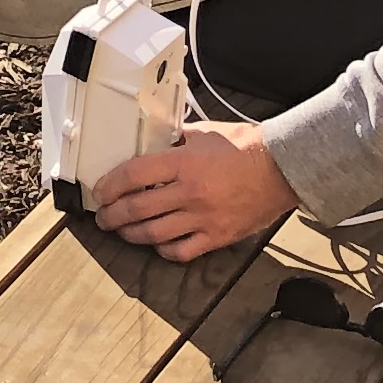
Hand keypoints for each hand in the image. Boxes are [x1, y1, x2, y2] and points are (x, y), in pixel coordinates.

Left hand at [88, 118, 295, 262]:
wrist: (282, 168)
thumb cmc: (245, 146)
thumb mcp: (205, 132)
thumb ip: (176, 138)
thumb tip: (153, 141)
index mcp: (184, 163)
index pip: (134, 175)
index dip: (110, 185)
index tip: (100, 191)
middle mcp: (189, 192)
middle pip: (137, 209)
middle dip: (112, 215)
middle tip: (102, 217)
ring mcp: (203, 218)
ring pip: (154, 234)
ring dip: (131, 234)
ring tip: (121, 231)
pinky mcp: (217, 236)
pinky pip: (182, 251)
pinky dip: (163, 250)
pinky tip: (156, 244)